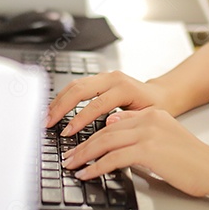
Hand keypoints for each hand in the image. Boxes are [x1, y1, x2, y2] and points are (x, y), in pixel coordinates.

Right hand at [45, 71, 172, 135]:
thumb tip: (107, 125)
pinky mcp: (99, 78)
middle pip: (80, 89)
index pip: (96, 104)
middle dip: (61, 107)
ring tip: (47, 116)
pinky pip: (77, 85)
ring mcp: (104, 76)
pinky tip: (56, 108)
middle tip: (48, 123)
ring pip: (75, 84)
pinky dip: (64, 96)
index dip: (79, 119)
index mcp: (125, 88)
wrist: (161, 95)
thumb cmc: (156, 108)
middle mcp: (112, 78)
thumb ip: (129, 119)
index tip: (67, 132)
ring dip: (58, 100)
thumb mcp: (148, 117)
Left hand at [61, 108, 208, 197]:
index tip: (78, 144)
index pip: (113, 123)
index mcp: (151, 115)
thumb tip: (114, 135)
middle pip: (105, 131)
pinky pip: (113, 158)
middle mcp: (148, 119)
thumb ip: (141, 135)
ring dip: (84, 155)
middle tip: (68, 157)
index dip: (92, 134)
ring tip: (72, 166)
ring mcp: (148, 133)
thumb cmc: (193, 161)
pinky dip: (96, 167)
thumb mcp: (164, 141)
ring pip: (105, 142)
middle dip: (82, 145)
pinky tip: (87, 174)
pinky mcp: (148, 150)